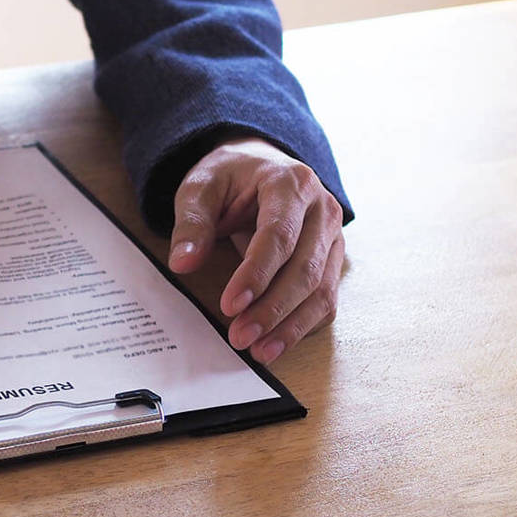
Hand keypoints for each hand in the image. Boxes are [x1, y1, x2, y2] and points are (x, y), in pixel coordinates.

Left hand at [168, 137, 343, 364]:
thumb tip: (183, 263)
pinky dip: (303, 326)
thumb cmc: (230, 177)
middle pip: (305, 268)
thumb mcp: (200, 188)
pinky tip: (277, 344)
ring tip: (259, 351)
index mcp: (290, 183)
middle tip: (240, 337)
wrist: (260, 165)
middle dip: (272, 309)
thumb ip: (192, 223)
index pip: (278, 235)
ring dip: (291, 326)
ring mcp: (333, 237)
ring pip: (322, 290)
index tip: (229, 306)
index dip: (256, 274)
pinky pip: (327, 300)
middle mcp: (322, 209)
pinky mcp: (332, 260)